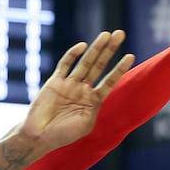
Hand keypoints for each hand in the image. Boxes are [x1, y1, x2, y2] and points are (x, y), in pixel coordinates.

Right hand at [20, 30, 133, 149]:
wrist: (39, 136)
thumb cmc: (63, 135)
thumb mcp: (84, 125)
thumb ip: (92, 109)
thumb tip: (96, 95)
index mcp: (93, 101)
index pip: (109, 81)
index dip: (119, 68)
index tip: (130, 55)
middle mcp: (83, 89)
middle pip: (99, 66)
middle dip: (109, 50)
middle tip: (120, 33)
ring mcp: (69, 84)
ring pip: (85, 62)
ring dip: (96, 48)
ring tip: (107, 34)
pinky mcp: (55, 81)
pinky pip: (65, 65)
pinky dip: (73, 55)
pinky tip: (82, 46)